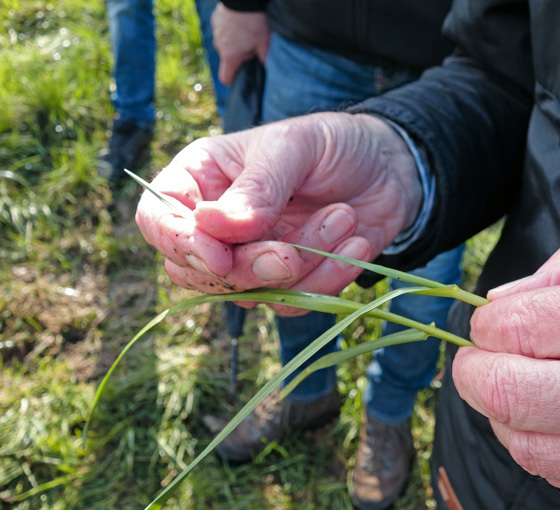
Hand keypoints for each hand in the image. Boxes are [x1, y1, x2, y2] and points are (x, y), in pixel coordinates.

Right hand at [134, 112, 420, 313]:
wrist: (389, 168)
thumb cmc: (333, 144)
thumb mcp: (295, 146)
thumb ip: (258, 187)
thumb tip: (212, 225)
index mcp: (201, 178)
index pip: (157, 219)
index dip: (178, 243)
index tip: (218, 255)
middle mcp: (218, 225)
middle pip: (198, 271)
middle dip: (246, 270)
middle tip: (292, 252)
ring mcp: (252, 256)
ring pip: (249, 293)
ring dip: (302, 266)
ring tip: (344, 217)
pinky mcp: (290, 281)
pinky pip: (293, 303)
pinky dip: (328, 280)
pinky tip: (356, 243)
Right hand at [211, 3, 269, 84]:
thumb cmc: (254, 22)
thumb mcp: (264, 43)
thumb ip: (265, 59)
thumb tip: (268, 70)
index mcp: (230, 56)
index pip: (225, 78)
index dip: (232, 81)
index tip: (242, 77)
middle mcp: (219, 46)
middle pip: (228, 59)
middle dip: (239, 57)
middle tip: (252, 48)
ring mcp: (216, 32)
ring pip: (225, 44)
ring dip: (234, 42)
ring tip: (247, 32)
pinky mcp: (215, 20)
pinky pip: (223, 30)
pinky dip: (230, 30)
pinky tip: (241, 22)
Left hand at [452, 238, 559, 509]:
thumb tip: (498, 307)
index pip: (522, 330)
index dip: (485, 326)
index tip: (490, 324)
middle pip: (511, 398)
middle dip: (476, 373)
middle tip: (483, 357)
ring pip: (530, 449)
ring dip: (507, 414)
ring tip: (527, 386)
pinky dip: (547, 446)